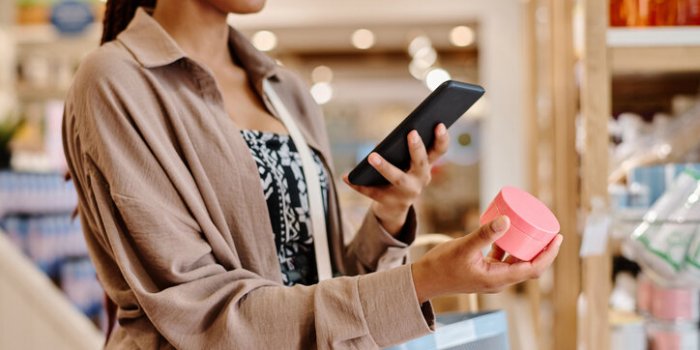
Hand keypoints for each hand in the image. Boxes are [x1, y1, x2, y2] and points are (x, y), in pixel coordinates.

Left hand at [343, 124, 449, 234]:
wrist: (394, 208)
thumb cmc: (400, 174)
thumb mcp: (407, 163)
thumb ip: (406, 149)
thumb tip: (395, 134)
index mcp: (426, 166)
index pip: (439, 151)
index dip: (442, 138)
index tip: (439, 124)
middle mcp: (420, 180)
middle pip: (421, 164)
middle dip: (417, 148)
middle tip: (411, 132)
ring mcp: (406, 193)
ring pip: (397, 179)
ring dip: (385, 167)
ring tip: (371, 156)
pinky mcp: (388, 202)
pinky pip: (372, 192)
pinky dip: (358, 184)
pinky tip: (346, 176)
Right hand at [411, 216, 562, 302]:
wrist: (423, 280)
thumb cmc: (441, 266)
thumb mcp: (464, 247)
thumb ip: (484, 234)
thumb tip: (507, 220)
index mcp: (497, 279)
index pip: (533, 269)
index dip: (548, 254)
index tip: (557, 238)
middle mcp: (498, 281)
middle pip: (529, 267)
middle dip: (542, 250)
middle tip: (549, 231)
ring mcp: (491, 277)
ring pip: (517, 264)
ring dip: (527, 249)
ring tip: (533, 230)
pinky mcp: (484, 272)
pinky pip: (504, 261)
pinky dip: (510, 249)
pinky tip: (508, 233)